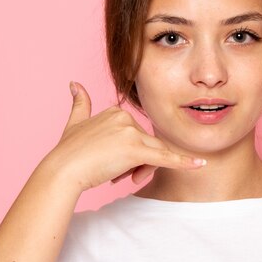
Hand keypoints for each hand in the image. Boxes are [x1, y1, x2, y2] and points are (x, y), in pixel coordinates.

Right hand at [40, 81, 205, 193]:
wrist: (62, 170)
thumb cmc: (67, 151)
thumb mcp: (74, 122)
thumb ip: (80, 103)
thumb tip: (75, 83)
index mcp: (116, 111)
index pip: (136, 135)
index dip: (129, 154)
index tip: (113, 164)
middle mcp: (125, 117)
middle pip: (146, 145)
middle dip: (137, 164)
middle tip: (118, 176)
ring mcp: (131, 132)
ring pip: (152, 154)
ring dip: (142, 169)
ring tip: (121, 177)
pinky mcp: (136, 150)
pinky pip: (166, 157)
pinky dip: (183, 162)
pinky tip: (199, 164)